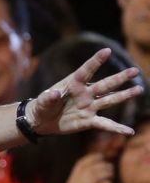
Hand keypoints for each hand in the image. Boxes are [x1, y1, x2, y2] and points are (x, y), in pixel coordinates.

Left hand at [26, 48, 141, 135]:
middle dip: (119, 78)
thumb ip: (48, 97)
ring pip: (109, 100)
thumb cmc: (42, 105)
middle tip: (135, 71)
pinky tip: (129, 131)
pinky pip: (105, 124)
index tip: (107, 51)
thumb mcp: (42, 101)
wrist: (42, 120)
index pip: (86, 71)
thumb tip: (54, 94)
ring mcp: (89, 107)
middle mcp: (85, 93)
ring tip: (139, 90)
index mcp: (74, 83)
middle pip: (105, 84)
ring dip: (124, 95)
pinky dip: (117, 128)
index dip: (96, 61)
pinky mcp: (89, 120)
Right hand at [60, 153, 113, 182]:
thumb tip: (91, 172)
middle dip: (102, 165)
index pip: (80, 164)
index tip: (100, 157)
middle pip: (90, 167)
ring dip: (107, 173)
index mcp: (70, 182)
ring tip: (112, 176)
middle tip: (110, 167)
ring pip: (97, 175)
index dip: (91, 158)